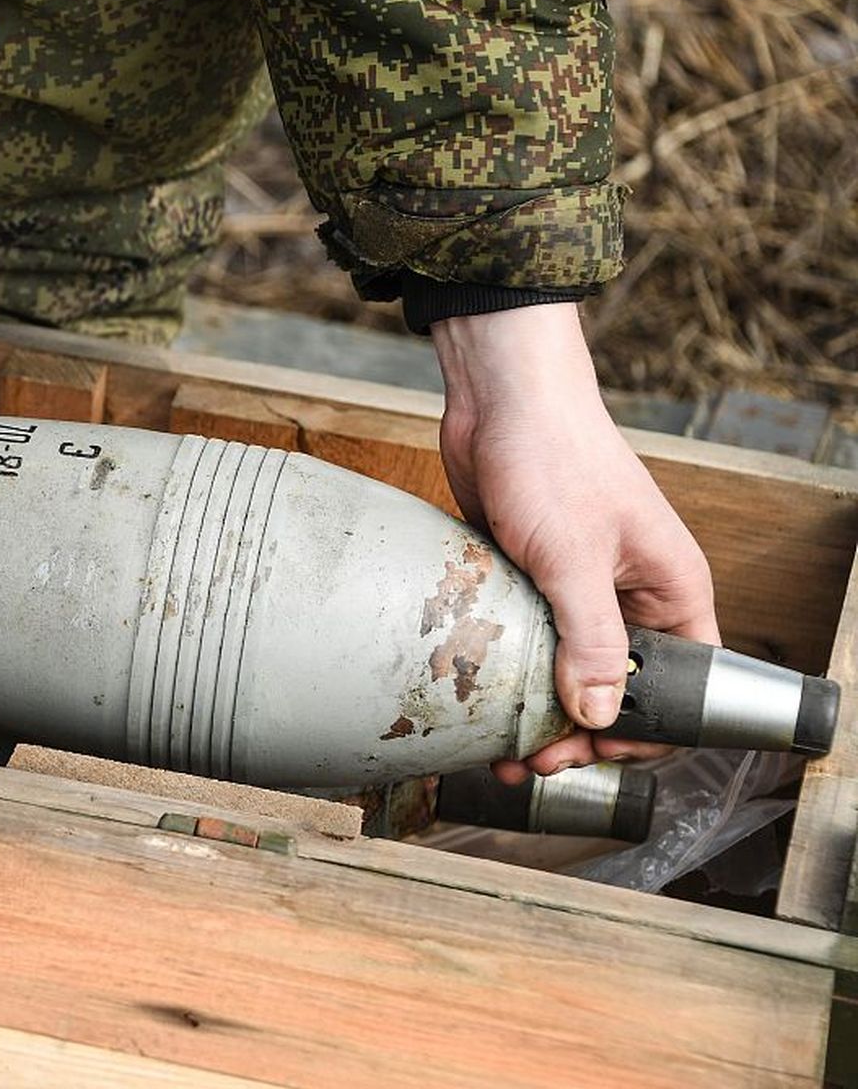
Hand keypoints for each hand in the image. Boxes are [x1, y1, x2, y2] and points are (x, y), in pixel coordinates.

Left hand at [431, 303, 717, 782]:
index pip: (682, 685)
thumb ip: (591, 640)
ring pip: (565, 666)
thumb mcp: (574, 558)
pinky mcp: (529, 574)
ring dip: (535, 709)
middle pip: (617, 686)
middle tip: (530, 760)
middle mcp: (631, 593)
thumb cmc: (553, 459)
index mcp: (670, 589)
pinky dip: (506, 670)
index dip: (643, 730)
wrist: (500, 398)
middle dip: (577, 730)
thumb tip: (599, 715)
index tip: (590, 753)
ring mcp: (578, 585)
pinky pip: (525, 637)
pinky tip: (477, 697)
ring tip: (496, 747)